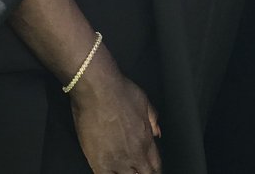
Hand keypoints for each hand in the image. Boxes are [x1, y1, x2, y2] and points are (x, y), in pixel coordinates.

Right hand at [68, 47, 161, 173]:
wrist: (97, 90)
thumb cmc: (120, 92)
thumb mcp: (145, 103)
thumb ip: (153, 120)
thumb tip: (157, 132)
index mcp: (146, 140)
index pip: (155, 166)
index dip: (154, 171)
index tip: (152, 170)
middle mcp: (132, 154)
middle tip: (140, 171)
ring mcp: (115, 160)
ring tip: (127, 171)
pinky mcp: (97, 161)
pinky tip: (111, 172)